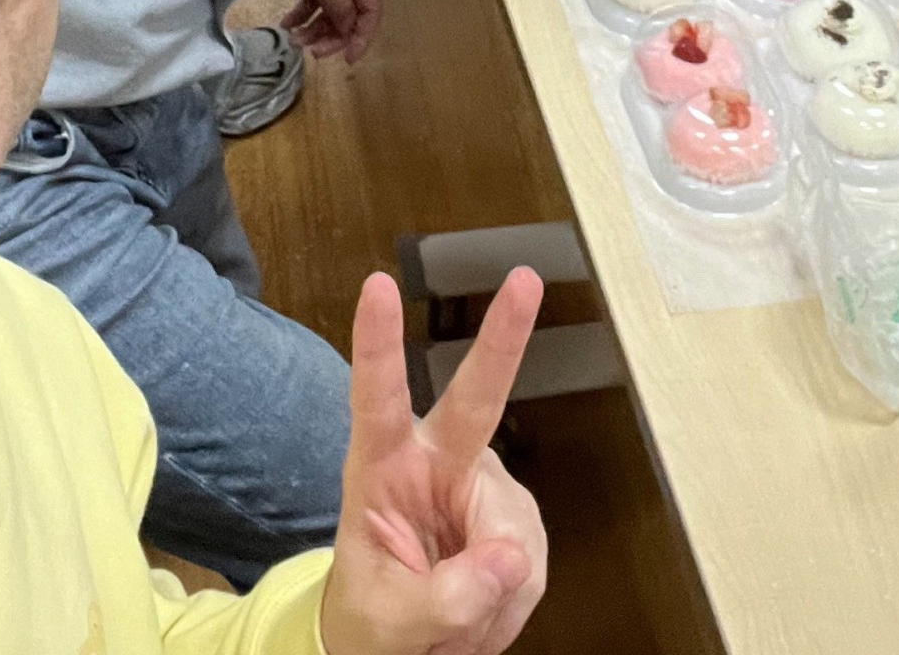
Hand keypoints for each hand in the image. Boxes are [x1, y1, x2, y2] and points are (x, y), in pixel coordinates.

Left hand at [274, 0, 381, 63]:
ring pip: (331, 8)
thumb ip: (338, 6)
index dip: (362, 37)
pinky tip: (286, 24)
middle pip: (351, 12)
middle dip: (333, 35)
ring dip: (315, 26)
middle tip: (311, 51)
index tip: (347, 60)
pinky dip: (304, 13)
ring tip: (292, 38)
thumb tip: (350, 28)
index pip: (371, 10)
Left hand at [320, 269, 546, 654]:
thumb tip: (507, 561)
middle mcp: (435, 458)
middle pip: (476, 398)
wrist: (394, 644)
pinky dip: (510, 596)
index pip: (376, 400)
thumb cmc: (370, 618)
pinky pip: (529, 559)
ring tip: (456, 617)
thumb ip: (443, 597)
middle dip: (504, 337)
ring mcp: (481, 484)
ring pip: (511, 529)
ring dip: (493, 587)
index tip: (377, 286)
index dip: (377, 344)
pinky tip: (485, 605)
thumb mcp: (387, 621)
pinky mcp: (514, 516)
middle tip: (525, 280)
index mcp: (380, 467)